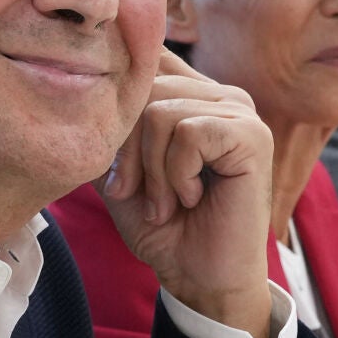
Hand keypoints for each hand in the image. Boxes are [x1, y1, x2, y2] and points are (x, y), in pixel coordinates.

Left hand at [98, 50, 275, 337]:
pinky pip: (188, 134)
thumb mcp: (118, 169)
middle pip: (144, 87)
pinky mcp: (253, 135)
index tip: (113, 157)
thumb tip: (85, 86)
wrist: (199, 277)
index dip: (117, 103)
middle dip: (127, 149)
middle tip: (135, 193)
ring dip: (152, 171)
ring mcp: (240, 111)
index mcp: (189, 92)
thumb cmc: (163, 226)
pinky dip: (177, 176)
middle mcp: (217, 93)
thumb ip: (108, 126)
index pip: (143, 60)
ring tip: (166, 203)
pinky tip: (192, 198)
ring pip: (162, 112)